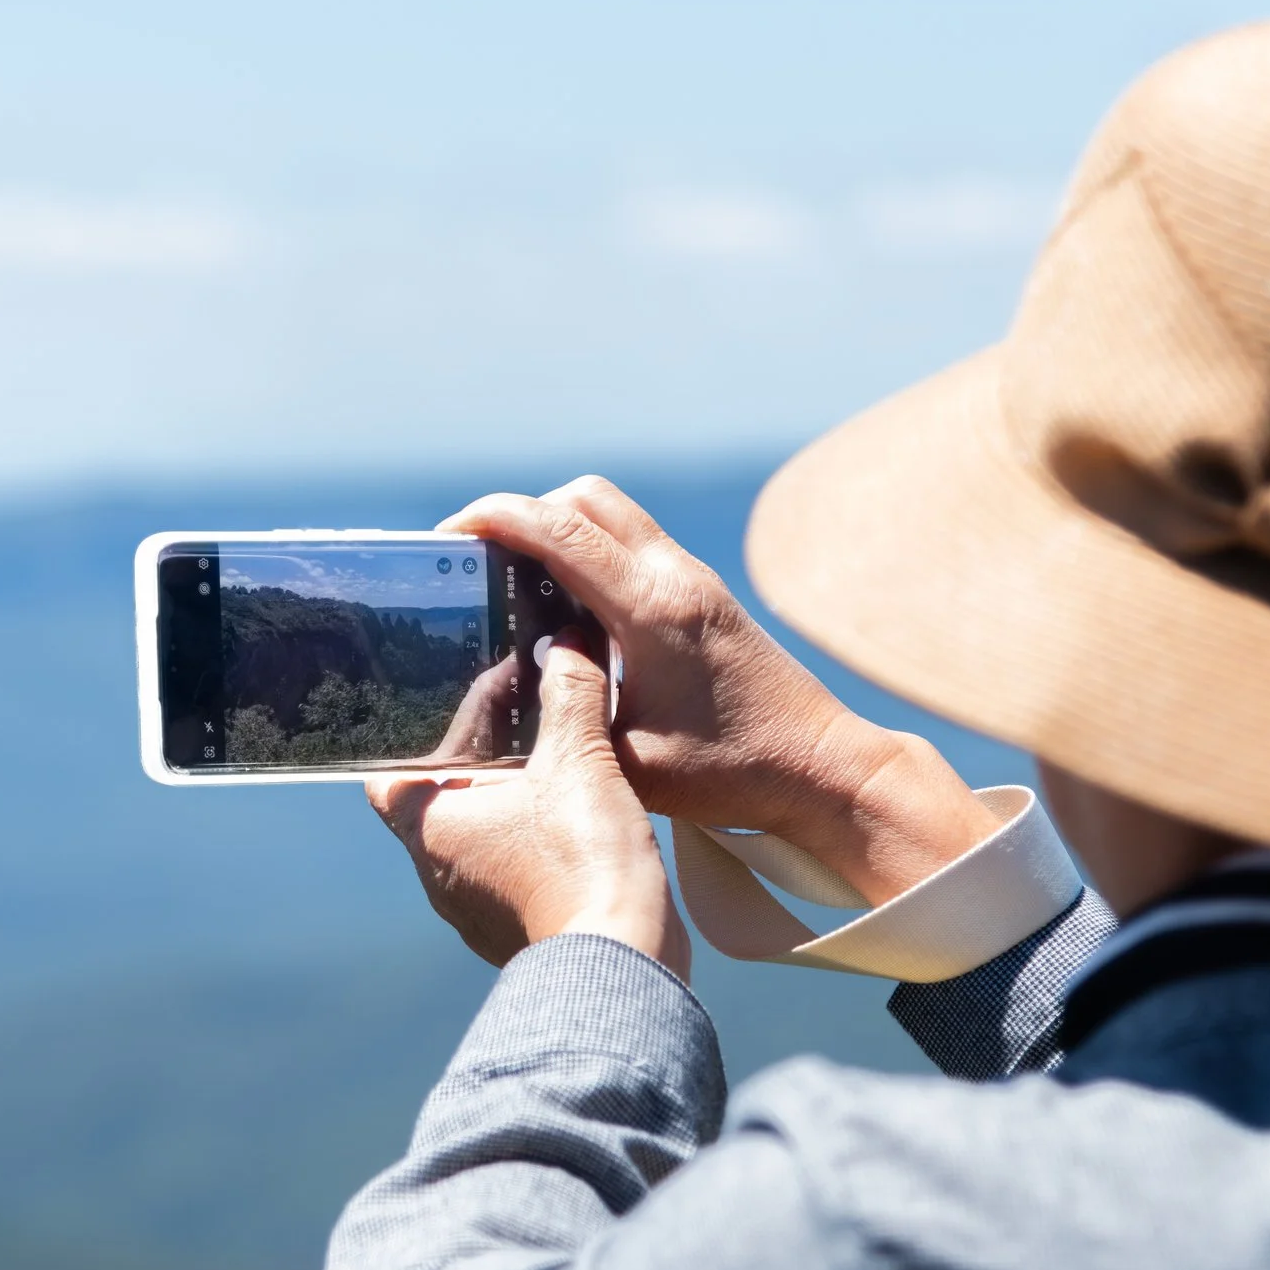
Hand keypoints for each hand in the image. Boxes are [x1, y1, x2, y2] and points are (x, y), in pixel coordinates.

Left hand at [368, 628, 689, 979]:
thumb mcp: (579, 759)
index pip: (389, 777)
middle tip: (536, 722)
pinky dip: (539, 842)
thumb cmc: (580, 861)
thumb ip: (570, 695)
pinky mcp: (517, 930)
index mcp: (428, 826)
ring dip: (517, 802)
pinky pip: (515, 871)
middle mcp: (439, 872)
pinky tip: (582, 817)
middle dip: (488, 761)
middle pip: (446, 800)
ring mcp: (475, 908)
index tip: (476, 716)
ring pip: (483, 837)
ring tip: (565, 764)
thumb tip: (568, 645)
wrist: (622, 959)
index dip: (425, 743)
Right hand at [443, 476, 997, 903]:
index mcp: (651, 608)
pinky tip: (566, 605)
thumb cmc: (731, 772)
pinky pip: (633, 543)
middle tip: (478, 556)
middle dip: (522, 512)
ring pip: (612, 513)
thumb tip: (508, 687)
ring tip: (514, 579)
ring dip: (559, 528)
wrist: (820, 766)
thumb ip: (566, 713)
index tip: (448, 534)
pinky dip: (590, 552)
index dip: (494, 519)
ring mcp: (694, 579)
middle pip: (584, 497)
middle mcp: (674, 576)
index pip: (559, 530)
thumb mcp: (626, 758)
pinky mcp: (704, 594)